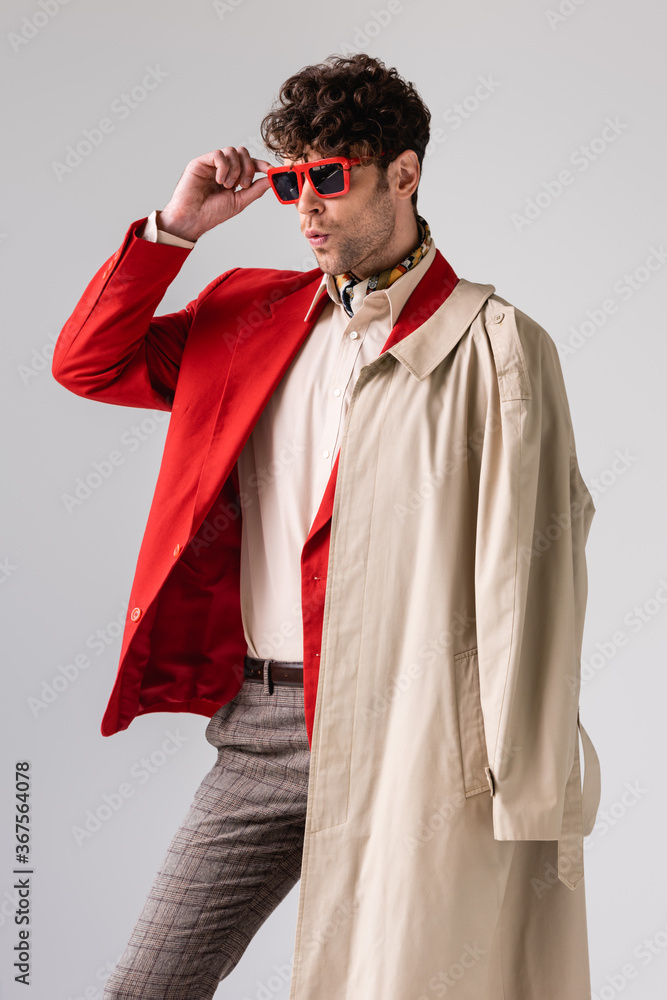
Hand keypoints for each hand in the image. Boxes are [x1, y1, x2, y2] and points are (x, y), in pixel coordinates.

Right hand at [157, 147, 272, 240]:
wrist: (193, 219)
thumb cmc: (212, 213)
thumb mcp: (240, 201)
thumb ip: (256, 189)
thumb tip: (271, 179)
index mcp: (232, 177)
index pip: (249, 163)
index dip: (261, 164)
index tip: (270, 170)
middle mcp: (222, 168)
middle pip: (242, 152)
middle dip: (248, 168)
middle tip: (243, 185)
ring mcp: (211, 164)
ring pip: (231, 151)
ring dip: (235, 170)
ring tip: (227, 186)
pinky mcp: (200, 162)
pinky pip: (218, 155)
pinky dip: (223, 168)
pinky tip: (219, 181)